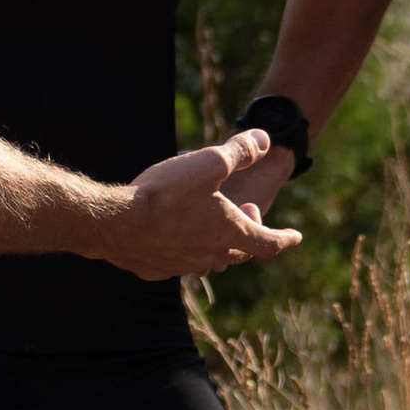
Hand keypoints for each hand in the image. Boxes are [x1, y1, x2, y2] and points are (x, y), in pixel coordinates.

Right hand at [104, 134, 303, 280]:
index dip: (286, 239)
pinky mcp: (155, 269)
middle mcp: (209, 256)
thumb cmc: (165, 193)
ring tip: (212, 225)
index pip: (269, 243)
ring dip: (218, 245)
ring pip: (210, 261)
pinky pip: (178, 263)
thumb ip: (240, 151)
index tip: (296, 237)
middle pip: (240, 253)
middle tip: (245, 211)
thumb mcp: (209, 162)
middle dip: (249, 234)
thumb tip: (265, 140)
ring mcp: (181, 266)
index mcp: (229, 233)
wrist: (114, 222)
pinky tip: (173, 238)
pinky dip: (185, 251)